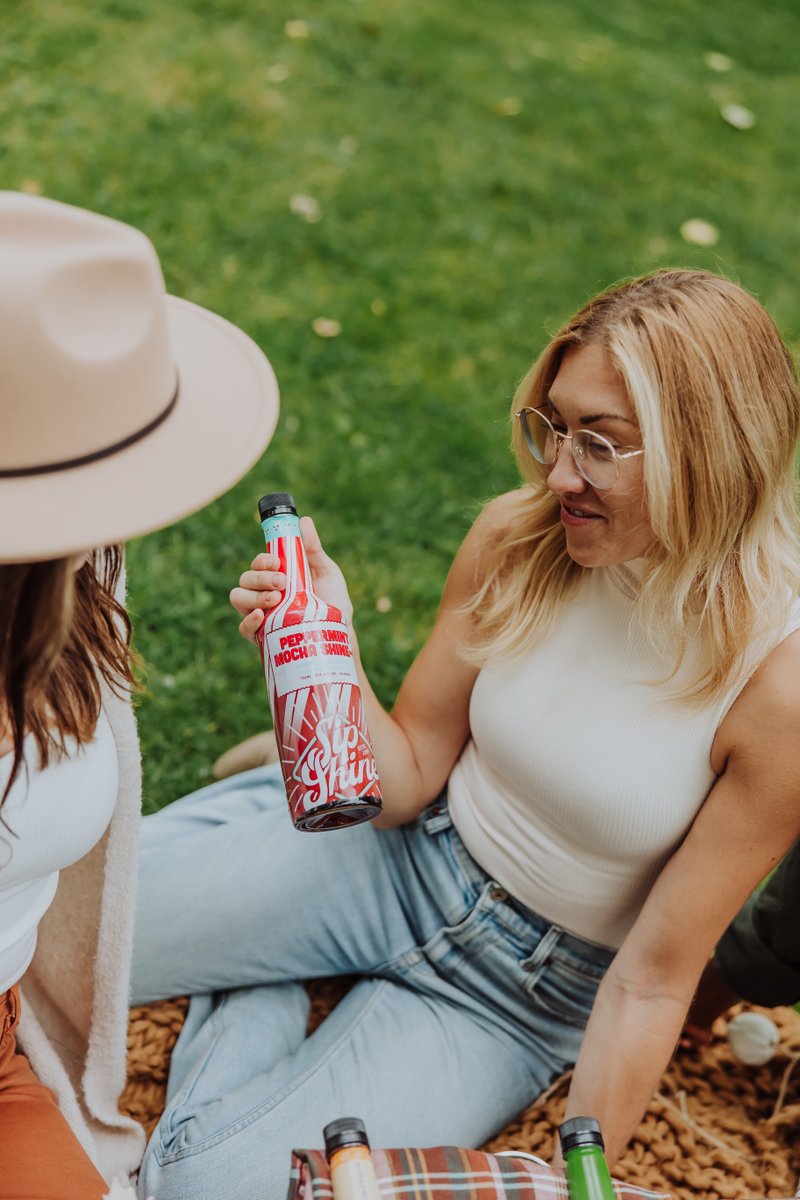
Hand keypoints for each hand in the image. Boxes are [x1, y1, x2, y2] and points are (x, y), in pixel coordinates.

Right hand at [230, 516, 354, 643]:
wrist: (340, 633)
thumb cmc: (333, 601)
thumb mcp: (327, 572)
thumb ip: (313, 549)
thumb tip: (304, 521)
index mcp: (277, 576)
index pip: (258, 564)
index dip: (262, 560)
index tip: (276, 561)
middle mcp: (264, 593)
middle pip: (245, 579)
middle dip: (260, 577)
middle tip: (282, 583)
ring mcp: (261, 614)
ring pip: (239, 598)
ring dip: (254, 595)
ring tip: (276, 598)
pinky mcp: (262, 636)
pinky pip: (243, 628)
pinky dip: (248, 620)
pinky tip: (261, 615)